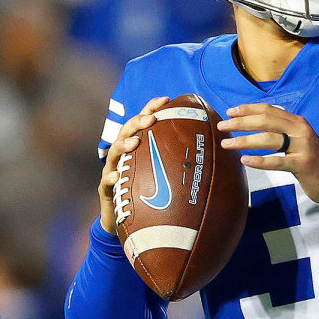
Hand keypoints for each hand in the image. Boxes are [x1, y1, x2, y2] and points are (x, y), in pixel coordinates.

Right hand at [98, 97, 168, 234]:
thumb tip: (212, 155)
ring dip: (123, 144)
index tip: (165, 99)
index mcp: (137, 148)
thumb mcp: (164, 176)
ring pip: (113, 153)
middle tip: (150, 119)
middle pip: (126, 132)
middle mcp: (123, 156)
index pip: (143, 123)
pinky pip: (106, 182)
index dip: (152, 109)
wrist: (124, 219)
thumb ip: (179, 163)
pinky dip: (110, 178)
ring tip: (134, 142)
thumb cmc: (148, 195)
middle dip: (138, 122)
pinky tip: (115, 176)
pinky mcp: (106, 189)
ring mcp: (112, 170)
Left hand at [218, 103, 318, 205]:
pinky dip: (260, 161)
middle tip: (222, 127)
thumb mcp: (298, 140)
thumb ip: (281, 130)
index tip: (229, 112)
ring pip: (268, 139)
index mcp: (297, 121)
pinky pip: (277, 161)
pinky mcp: (302, 164)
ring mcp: (302, 146)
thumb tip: (253, 124)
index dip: (248, 109)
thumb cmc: (311, 160)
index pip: (268, 110)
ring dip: (244, 141)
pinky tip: (245, 161)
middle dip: (240, 123)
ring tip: (226, 145)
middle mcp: (300, 130)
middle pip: (265, 121)